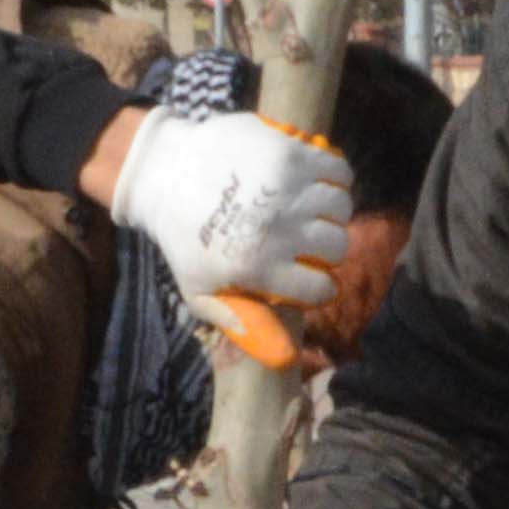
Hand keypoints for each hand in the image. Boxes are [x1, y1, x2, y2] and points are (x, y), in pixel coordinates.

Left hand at [103, 103, 351, 317]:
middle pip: (338, 246)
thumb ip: (237, 322)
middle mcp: (279, 229)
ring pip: (342, 207)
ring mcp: (287, 188)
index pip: (320, 288)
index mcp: (259, 266)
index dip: (319, 287)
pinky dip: (338, 178)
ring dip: (333, 213)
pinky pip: (338, 170)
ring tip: (315, 211)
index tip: (313, 278)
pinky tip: (320, 183)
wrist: (166, 174)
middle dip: (330, 249)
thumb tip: (284, 355)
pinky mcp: (291, 153)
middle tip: (313, 241)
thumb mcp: (198, 291)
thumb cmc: (183, 238)